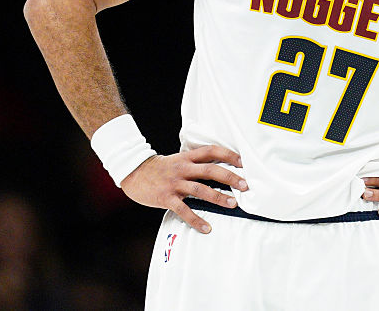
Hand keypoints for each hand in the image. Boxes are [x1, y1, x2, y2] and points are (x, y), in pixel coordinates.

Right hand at [120, 145, 247, 233]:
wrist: (133, 172)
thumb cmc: (159, 168)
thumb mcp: (177, 160)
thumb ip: (195, 163)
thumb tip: (219, 170)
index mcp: (186, 157)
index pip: (211, 151)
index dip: (228, 154)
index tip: (244, 162)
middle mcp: (182, 168)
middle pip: (210, 170)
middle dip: (229, 177)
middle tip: (245, 185)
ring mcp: (174, 183)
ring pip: (200, 189)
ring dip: (218, 197)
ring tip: (233, 204)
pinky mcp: (166, 198)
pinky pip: (183, 210)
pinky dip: (196, 220)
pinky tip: (207, 228)